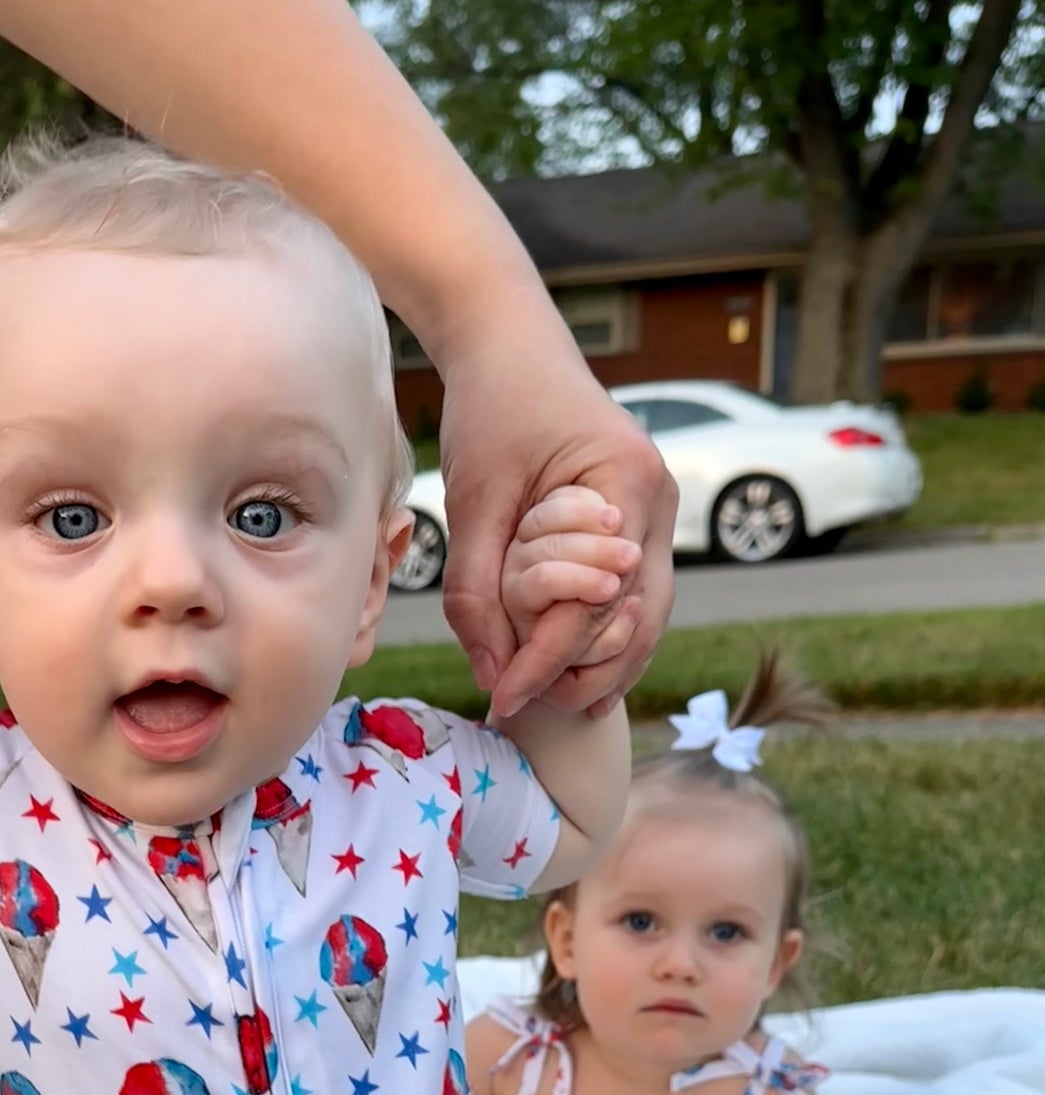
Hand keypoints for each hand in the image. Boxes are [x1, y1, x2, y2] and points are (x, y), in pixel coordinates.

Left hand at [436, 294, 676, 720]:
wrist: (511, 346)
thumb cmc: (492, 409)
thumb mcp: (474, 499)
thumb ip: (476, 587)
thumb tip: (489, 670)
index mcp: (627, 485)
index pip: (595, 602)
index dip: (549, 659)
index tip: (503, 697)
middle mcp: (659, 503)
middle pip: (640, 619)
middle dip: (590, 674)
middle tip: (532, 711)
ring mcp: (656, 514)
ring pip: (647, 615)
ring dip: (607, 665)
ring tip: (558, 708)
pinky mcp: (638, 522)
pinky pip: (635, 595)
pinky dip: (608, 637)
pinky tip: (574, 674)